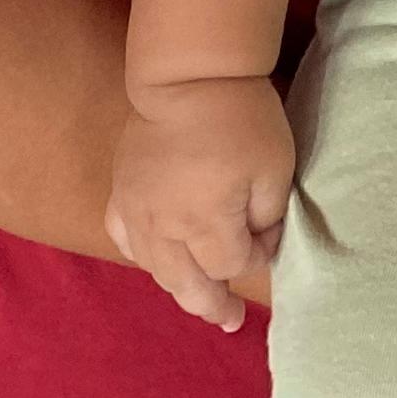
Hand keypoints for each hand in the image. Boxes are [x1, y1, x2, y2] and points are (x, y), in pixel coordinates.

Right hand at [106, 76, 291, 332]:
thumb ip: (268, 217)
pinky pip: (125, 240)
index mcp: (207, 224)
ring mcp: (137, 214)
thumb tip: (260, 244)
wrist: (187, 77)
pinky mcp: (121, 194)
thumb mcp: (275, 167)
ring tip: (198, 298)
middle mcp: (166, 229)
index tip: (269, 240)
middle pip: (188, 285)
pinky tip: (156, 259)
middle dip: (213, 304)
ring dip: (178, 287)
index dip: (255, 259)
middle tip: (229, 320)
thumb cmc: (241, 120)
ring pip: (155, 269)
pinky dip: (143, 256)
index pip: (233, 265)